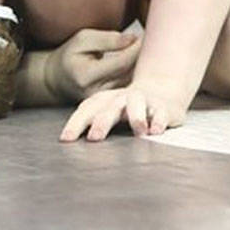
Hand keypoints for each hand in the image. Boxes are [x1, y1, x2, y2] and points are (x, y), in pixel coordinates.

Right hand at [45, 29, 141, 102]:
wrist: (57, 80)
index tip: (147, 36)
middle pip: (129, 74)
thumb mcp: (83, 40)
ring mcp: (103, 102)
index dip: (137, 49)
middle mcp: (96, 93)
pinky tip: (141, 63)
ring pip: (131, 82)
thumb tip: (133, 39)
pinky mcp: (109, 105)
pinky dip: (136, 74)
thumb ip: (108, 40)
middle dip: (143, 57)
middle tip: (154, 41)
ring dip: (142, 66)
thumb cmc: (70, 56)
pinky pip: (128, 88)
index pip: (121, 62)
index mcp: (86, 75)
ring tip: (150, 51)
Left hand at [59, 78, 188, 141]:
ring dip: (136, 116)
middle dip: (103, 122)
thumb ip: (92, 121)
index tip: (66, 139)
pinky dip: (158, 121)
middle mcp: (123, 99)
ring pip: (137, 104)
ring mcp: (144, 101)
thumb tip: (66, 140)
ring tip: (138, 131)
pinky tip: (156, 131)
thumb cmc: (128, 106)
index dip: (76, 123)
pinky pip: (161, 113)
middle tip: (94, 138)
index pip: (88, 109)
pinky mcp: (163, 108)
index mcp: (106, 101)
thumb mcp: (109, 110)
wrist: (161, 89)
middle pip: (110, 107)